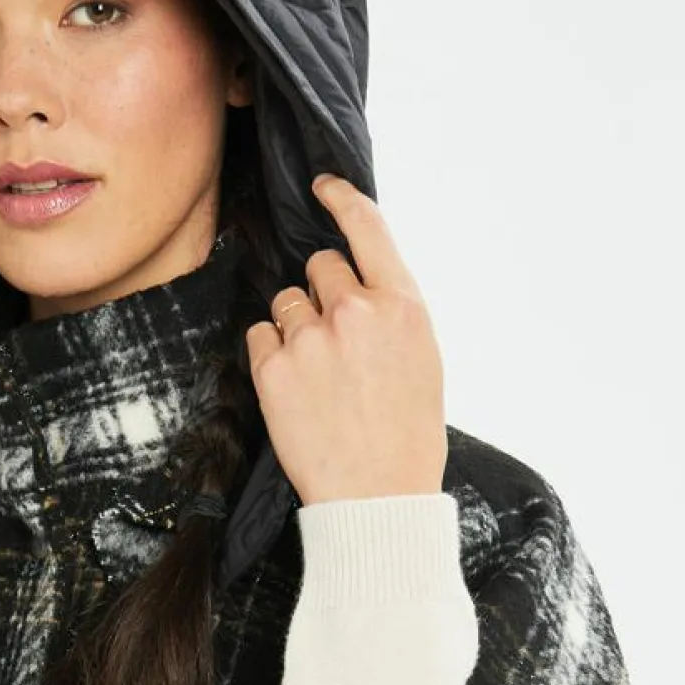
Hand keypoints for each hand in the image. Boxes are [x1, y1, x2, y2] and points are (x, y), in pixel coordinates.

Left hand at [245, 174, 447, 505]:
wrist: (379, 498)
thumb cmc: (408, 438)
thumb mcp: (424, 362)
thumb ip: (392, 314)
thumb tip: (361, 285)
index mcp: (402, 306)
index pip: (367, 227)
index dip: (340, 198)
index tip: (322, 186)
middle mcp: (355, 311)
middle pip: (320, 265)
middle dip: (323, 292)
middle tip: (336, 342)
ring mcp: (310, 338)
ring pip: (287, 300)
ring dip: (296, 325)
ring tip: (318, 376)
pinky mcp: (273, 368)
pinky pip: (260, 334)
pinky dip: (271, 354)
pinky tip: (295, 388)